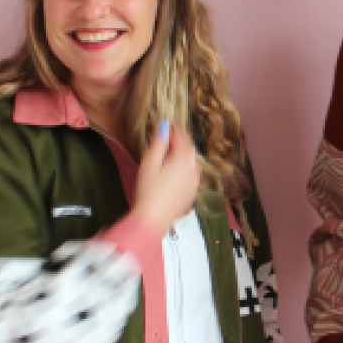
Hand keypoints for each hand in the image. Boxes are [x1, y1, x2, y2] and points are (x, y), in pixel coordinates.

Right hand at [132, 122, 200, 237]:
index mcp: (183, 159)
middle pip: (189, 148)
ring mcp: (195, 182)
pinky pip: (193, 174)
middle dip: (180, 139)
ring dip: (184, 153)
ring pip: (192, 161)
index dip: (173, 128)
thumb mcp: (149, 163)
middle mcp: (193, 169)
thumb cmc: (148, 191)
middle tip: (168, 135)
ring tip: (171, 151)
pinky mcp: (192, 193)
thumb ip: (158, 143)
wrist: (153, 219)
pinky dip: (186, 166)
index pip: (181, 137)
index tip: (166, 123)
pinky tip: (176, 170)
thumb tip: (163, 125)